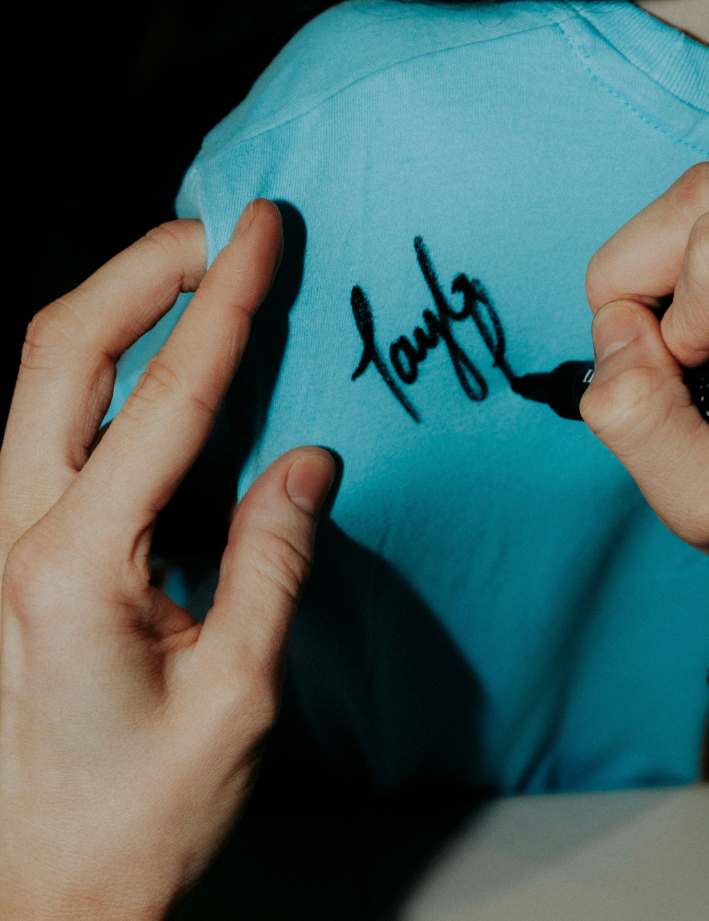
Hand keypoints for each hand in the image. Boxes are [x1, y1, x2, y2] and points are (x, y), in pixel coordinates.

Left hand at [0, 200, 333, 918]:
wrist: (45, 886)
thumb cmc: (141, 810)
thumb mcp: (236, 694)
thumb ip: (271, 562)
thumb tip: (307, 461)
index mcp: (74, 567)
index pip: (166, 400)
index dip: (224, 305)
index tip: (261, 233)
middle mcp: (18, 532)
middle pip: (61, 350)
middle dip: (143, 268)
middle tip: (219, 224)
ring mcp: (2, 535)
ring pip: (43, 376)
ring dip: (120, 305)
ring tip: (197, 266)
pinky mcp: (16, 547)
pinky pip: (55, 423)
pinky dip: (112, 366)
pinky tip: (164, 358)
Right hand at [581, 162, 708, 670]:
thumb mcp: (701, 504)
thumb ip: (639, 421)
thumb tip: (616, 326)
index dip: (671, 323)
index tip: (692, 382)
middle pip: (708, 194)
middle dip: (644, 272)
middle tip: (667, 352)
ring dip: (666, 266)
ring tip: (697, 342)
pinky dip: (692, 258)